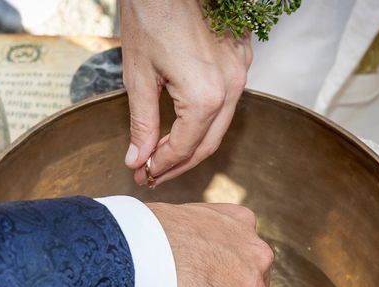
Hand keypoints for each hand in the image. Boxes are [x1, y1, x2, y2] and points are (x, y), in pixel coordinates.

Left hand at [121, 0, 251, 185]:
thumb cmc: (149, 19)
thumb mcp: (138, 77)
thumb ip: (142, 125)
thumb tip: (138, 159)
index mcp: (206, 95)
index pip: (184, 147)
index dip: (162, 165)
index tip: (143, 174)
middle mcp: (231, 86)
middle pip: (208, 144)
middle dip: (179, 164)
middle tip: (153, 174)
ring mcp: (240, 71)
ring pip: (220, 126)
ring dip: (193, 145)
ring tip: (165, 156)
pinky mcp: (240, 59)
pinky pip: (227, 102)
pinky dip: (207, 120)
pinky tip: (185, 126)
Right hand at [147, 202, 285, 286]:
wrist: (144, 259)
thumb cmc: (149, 237)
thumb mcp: (182, 219)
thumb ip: (192, 236)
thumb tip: (174, 251)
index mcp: (239, 226)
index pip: (251, 252)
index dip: (248, 271)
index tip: (246, 281)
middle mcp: (253, 260)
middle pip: (265, 286)